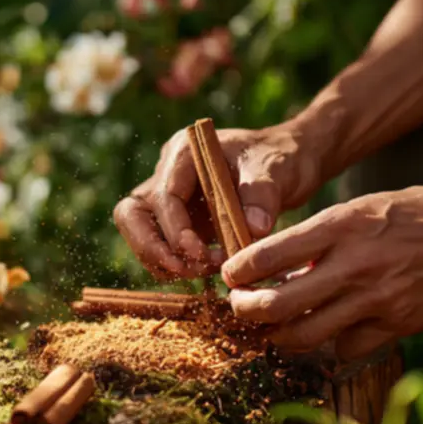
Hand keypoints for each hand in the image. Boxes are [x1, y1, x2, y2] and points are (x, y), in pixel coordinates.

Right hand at [114, 123, 320, 279]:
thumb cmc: (280, 158)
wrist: (290, 162)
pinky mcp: (179, 221)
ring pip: (140, 234)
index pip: (163, 196)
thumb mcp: (277, 170)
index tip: (201, 253)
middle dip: (152, 247)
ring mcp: (170, 199)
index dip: (176, 230)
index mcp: (184, 153)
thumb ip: (263, 195)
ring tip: (207, 270)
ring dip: (165, 260)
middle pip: (132, 215)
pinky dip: (177, 263)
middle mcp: (168, 174)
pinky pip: (161, 247)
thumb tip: (254, 228)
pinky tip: (209, 268)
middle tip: (186, 269)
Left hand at [221, 186, 422, 360]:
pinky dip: (331, 344)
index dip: (238, 271)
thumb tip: (278, 267)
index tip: (230, 275)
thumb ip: (321, 236)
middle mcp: (353, 264)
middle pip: (277, 304)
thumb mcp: (363, 209)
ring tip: (272, 329)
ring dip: (280, 336)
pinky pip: (346, 347)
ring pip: (305, 335)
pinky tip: (330, 332)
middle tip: (240, 309)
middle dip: (246, 311)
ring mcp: (376, 299)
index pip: (268, 255)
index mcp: (341, 226)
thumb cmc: (417, 215)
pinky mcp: (397, 325)